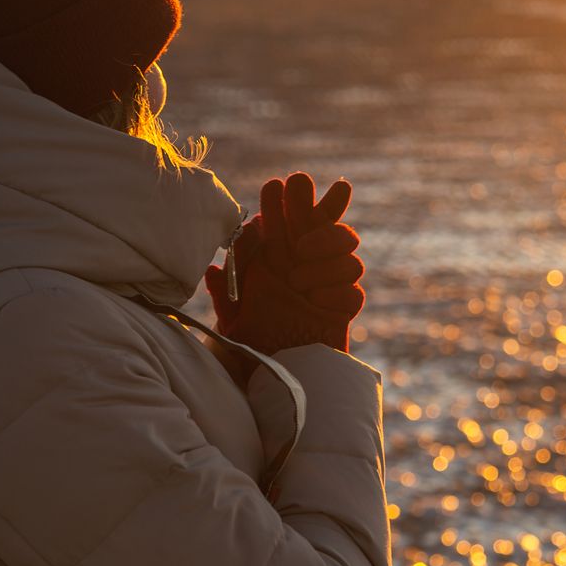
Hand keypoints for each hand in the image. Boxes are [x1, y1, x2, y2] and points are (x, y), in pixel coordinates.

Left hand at [205, 173, 364, 356]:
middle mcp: (307, 267)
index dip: (294, 199)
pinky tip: (315, 303)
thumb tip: (212, 269)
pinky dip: (336, 293)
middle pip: (331, 226)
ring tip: (297, 280)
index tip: (286, 183)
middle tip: (315, 214)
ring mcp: (329, 288)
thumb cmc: (250, 346)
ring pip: (349, 255)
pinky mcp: (342, 312)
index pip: (293, 219)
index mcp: (280, 258)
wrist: (274, 382)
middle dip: (329, 207)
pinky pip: (353, 293)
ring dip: (326, 260)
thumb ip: (226, 294)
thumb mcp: (231, 320)